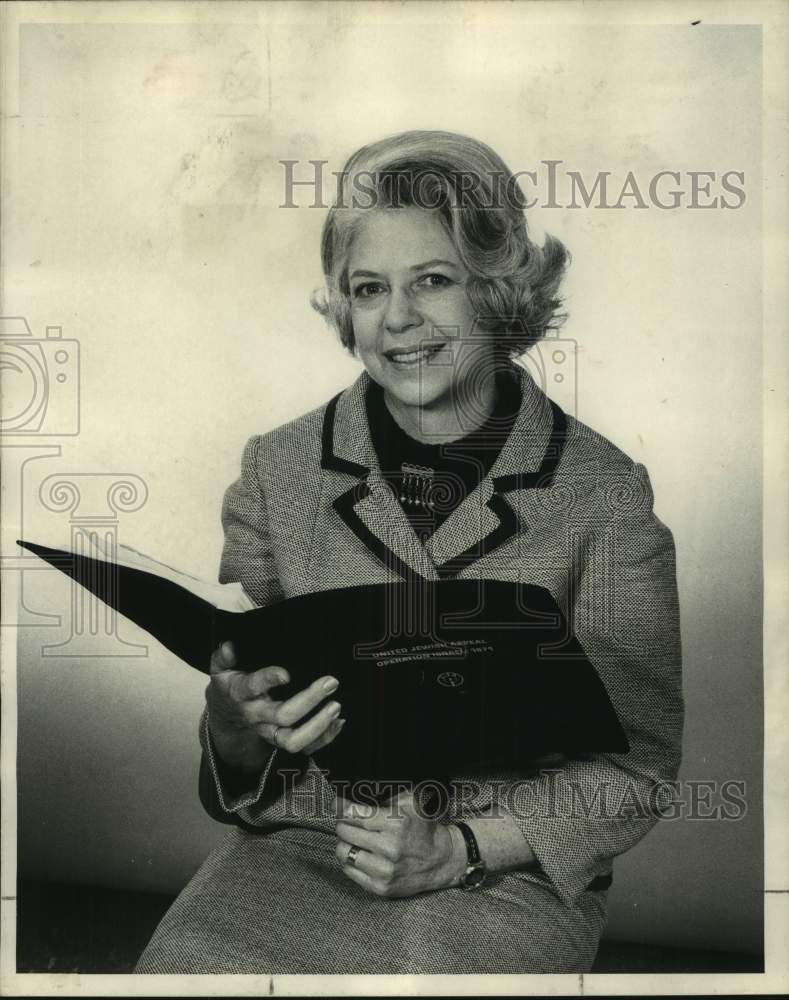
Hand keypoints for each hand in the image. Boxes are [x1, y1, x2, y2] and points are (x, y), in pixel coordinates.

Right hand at [206, 640, 344, 771]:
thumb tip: (229, 646)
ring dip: (318, 726)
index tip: (286, 674)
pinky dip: (324, 737)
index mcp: (241, 694)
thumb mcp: (221, 668)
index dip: (268, 680)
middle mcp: (256, 715)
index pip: (253, 687)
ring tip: (335, 706)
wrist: (226, 713)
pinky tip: (338, 722)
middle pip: (282, 715)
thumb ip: (223, 657)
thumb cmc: (231, 684)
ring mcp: (269, 732)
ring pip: (292, 740)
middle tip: (330, 683)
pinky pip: (305, 748)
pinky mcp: (281, 741)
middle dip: (309, 700)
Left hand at [334, 790, 465, 897]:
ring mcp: (384, 870)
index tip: (338, 803)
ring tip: (356, 839)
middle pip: (344, 831)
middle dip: (344, 822)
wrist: (440, 860)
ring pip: (343, 852)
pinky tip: (362, 854)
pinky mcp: (380, 887)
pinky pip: (349, 870)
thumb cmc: (422, 829)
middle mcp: (389, 847)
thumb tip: (354, 793)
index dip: (341, 806)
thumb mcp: (409, 803)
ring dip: (346, 842)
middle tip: (350, 821)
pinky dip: (351, 860)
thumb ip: (384, 796)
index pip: (354, 813)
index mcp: (396, 823)